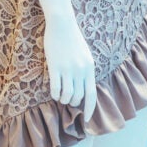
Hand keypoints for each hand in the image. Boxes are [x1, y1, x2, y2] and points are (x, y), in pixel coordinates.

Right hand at [42, 0, 96, 121]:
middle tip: (67, 99)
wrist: (62, 24)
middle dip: (73, 103)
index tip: (87, 121)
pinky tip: (54, 91)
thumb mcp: (85, 56)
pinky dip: (55, 94)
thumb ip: (85, 71)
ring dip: (63, 99)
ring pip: (67, 95)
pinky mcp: (55, 67)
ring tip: (60, 95)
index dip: (90, 109)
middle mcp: (81, 71)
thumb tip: (82, 89)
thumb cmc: (73, 40)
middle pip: (78, 97)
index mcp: (90, 68)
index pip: (92, 95)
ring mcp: (68, 69)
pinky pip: (56, 88)